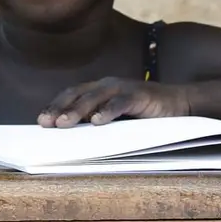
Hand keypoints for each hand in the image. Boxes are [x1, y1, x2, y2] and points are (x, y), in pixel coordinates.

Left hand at [39, 78, 191, 126]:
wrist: (179, 104)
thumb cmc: (144, 115)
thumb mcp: (116, 118)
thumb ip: (96, 121)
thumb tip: (71, 137)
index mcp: (99, 89)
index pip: (71, 95)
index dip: (55, 106)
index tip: (41, 122)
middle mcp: (108, 85)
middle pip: (78, 94)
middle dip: (60, 109)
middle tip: (46, 124)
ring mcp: (123, 88)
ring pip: (95, 97)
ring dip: (77, 110)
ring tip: (64, 124)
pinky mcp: (140, 95)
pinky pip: (120, 103)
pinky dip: (108, 111)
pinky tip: (97, 122)